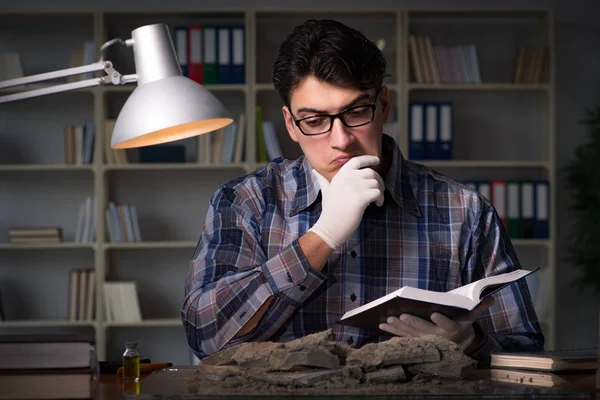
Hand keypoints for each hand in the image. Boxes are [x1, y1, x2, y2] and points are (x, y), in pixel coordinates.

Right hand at [309, 155, 384, 248]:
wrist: (330, 225)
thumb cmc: (329, 209)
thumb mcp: (325, 191)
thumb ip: (322, 180)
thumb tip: (314, 170)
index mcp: (341, 175)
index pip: (357, 160)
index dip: (369, 159)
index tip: (377, 161)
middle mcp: (348, 178)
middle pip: (371, 172)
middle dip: (378, 180)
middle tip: (378, 190)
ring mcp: (355, 187)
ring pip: (376, 183)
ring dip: (380, 191)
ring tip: (376, 200)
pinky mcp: (361, 198)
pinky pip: (378, 193)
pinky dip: (380, 198)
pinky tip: (377, 204)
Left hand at [378, 296, 493, 348]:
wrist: (457, 343)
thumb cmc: (461, 324)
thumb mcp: (471, 317)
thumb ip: (478, 307)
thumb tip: (490, 297)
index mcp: (452, 330)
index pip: (448, 326)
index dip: (442, 321)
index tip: (435, 314)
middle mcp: (438, 337)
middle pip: (424, 331)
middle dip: (412, 324)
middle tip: (402, 316)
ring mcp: (426, 341)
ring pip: (411, 335)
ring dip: (398, 328)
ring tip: (387, 320)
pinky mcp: (416, 341)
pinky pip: (403, 337)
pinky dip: (392, 332)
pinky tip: (382, 326)